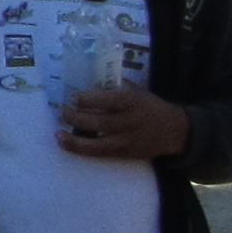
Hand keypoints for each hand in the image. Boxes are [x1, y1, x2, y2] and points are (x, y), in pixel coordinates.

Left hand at [60, 87, 190, 161]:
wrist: (174, 131)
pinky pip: (100, 154)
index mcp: (131, 102)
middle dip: (75, 118)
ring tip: (58, 134)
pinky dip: (82, 150)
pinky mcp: (124, 154)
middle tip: (62, 112)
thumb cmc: (151, 106)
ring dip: (74, 140)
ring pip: (96, 144)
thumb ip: (116, 86)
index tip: (73, 97)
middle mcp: (128, 122)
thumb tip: (90, 78)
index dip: (87, 100)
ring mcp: (126, 141)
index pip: (107, 100)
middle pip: (97, 122)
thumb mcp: (138, 91)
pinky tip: (68, 144)